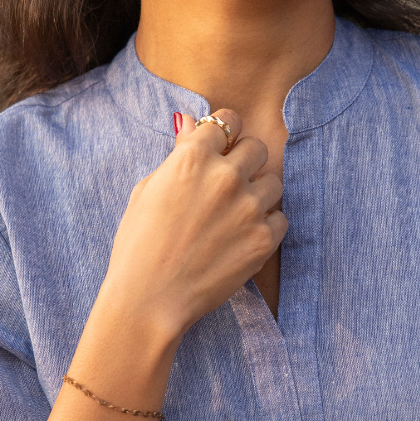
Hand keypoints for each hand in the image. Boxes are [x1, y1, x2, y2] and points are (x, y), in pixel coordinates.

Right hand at [100, 107, 286, 344]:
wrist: (150, 299)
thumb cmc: (138, 246)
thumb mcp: (148, 190)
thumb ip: (178, 154)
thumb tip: (191, 123)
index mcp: (192, 157)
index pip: (227, 121)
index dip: (225, 133)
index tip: (223, 146)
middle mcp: (225, 176)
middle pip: (256, 147)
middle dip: (245, 160)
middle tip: (229, 183)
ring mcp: (249, 207)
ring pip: (274, 182)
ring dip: (259, 193)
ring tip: (236, 214)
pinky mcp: (264, 239)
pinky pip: (280, 218)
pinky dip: (267, 225)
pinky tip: (243, 237)